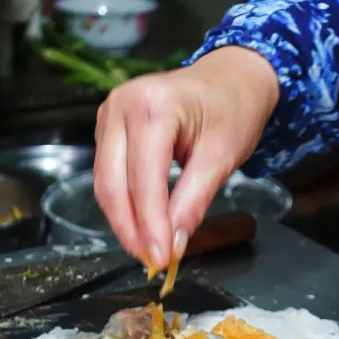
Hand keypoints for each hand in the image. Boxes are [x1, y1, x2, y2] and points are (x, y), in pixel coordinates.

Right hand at [93, 46, 278, 269]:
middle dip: (131, 229)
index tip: (160, 258)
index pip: (144, 180)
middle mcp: (121, 105)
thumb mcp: (222, 157)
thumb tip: (173, 243)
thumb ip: (194, 201)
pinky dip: (123, 203)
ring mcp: (109, 114)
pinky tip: (141, 226)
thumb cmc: (233, 108)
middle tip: (151, 261)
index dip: (150, 225)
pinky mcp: (108, 126)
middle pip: (113, 183)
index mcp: (153, 107)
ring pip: (105, 182)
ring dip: (124, 221)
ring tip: (147, 249)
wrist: (232, 77)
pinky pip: (108, 173)